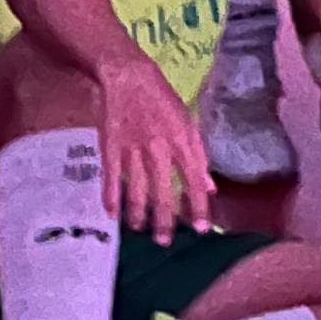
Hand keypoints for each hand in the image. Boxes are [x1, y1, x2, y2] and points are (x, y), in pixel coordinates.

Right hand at [99, 57, 212, 240]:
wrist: (128, 77)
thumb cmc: (163, 100)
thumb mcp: (188, 123)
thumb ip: (199, 156)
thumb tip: (210, 187)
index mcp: (182, 140)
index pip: (194, 180)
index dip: (199, 206)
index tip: (202, 229)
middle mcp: (159, 148)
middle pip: (163, 192)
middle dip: (165, 220)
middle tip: (165, 241)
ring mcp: (132, 149)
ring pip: (136, 190)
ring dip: (138, 215)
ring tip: (139, 230)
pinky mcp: (110, 148)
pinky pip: (110, 179)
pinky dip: (111, 198)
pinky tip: (113, 215)